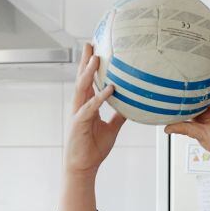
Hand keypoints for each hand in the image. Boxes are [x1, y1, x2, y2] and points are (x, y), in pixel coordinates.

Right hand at [64, 43, 125, 175]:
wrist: (83, 167)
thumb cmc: (93, 149)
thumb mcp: (111, 129)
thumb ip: (118, 116)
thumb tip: (131, 106)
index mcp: (86, 106)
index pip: (87, 81)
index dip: (89, 65)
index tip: (94, 49)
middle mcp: (80, 106)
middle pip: (81, 79)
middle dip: (85, 60)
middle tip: (90, 43)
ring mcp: (78, 114)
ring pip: (82, 89)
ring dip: (88, 73)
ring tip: (95, 58)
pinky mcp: (79, 124)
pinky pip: (91, 107)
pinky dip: (100, 97)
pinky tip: (109, 89)